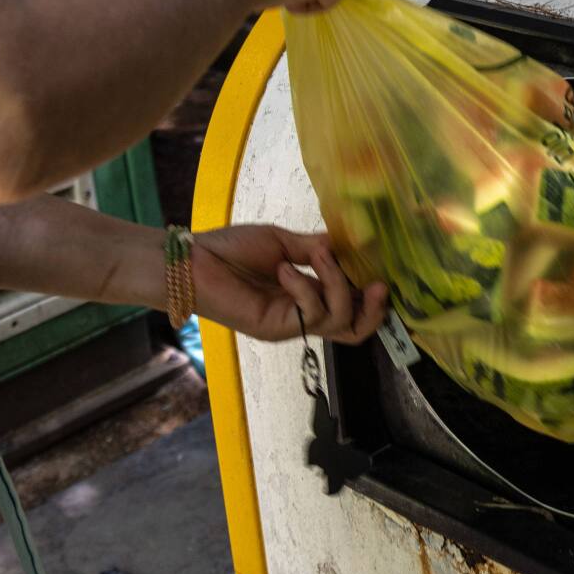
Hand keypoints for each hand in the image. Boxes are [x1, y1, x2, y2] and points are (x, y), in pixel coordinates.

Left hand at [191, 224, 386, 343]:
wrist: (193, 262)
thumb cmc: (231, 249)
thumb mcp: (282, 242)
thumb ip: (316, 248)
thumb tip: (355, 243)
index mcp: (307, 294)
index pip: (351, 305)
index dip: (370, 292)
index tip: (380, 266)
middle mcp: (303, 314)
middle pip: (354, 330)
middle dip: (373, 310)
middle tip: (378, 285)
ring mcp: (290, 324)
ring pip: (338, 321)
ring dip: (335, 283)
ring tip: (316, 257)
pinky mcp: (276, 329)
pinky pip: (310, 314)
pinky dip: (306, 287)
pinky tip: (284, 270)